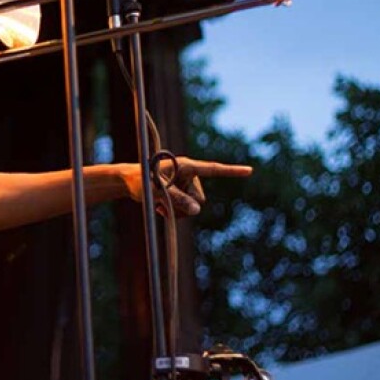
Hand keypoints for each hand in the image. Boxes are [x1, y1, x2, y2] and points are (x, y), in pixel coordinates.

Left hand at [121, 156, 252, 216]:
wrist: (129, 182)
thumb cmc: (141, 181)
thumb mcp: (158, 191)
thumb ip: (178, 200)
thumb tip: (198, 210)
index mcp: (186, 166)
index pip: (213, 169)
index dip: (232, 171)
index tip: (250, 171)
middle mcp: (189, 175)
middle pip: (200, 199)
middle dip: (185, 207)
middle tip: (163, 203)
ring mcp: (186, 184)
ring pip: (194, 207)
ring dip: (178, 211)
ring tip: (160, 204)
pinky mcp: (181, 192)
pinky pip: (187, 210)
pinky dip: (176, 212)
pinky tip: (161, 207)